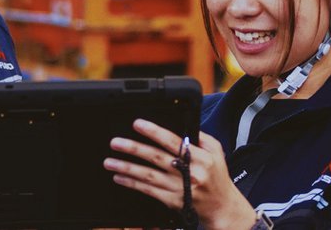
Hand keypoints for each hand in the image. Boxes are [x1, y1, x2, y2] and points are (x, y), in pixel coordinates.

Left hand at [103, 119, 256, 229]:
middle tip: (115, 142)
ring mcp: (180, 188)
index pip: (174, 142)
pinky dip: (132, 183)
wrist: (221, 207)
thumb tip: (182, 126)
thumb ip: (200, 137)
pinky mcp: (172, 201)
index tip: (137, 124)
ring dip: (127, 168)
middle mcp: (190, 173)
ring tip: (109, 161)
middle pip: (157, 158)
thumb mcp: (216, 152)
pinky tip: (119, 177)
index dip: (154, 132)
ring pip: (148, 176)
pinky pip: (148, 190)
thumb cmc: (216, 176)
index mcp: (201, 158)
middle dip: (134, 149)